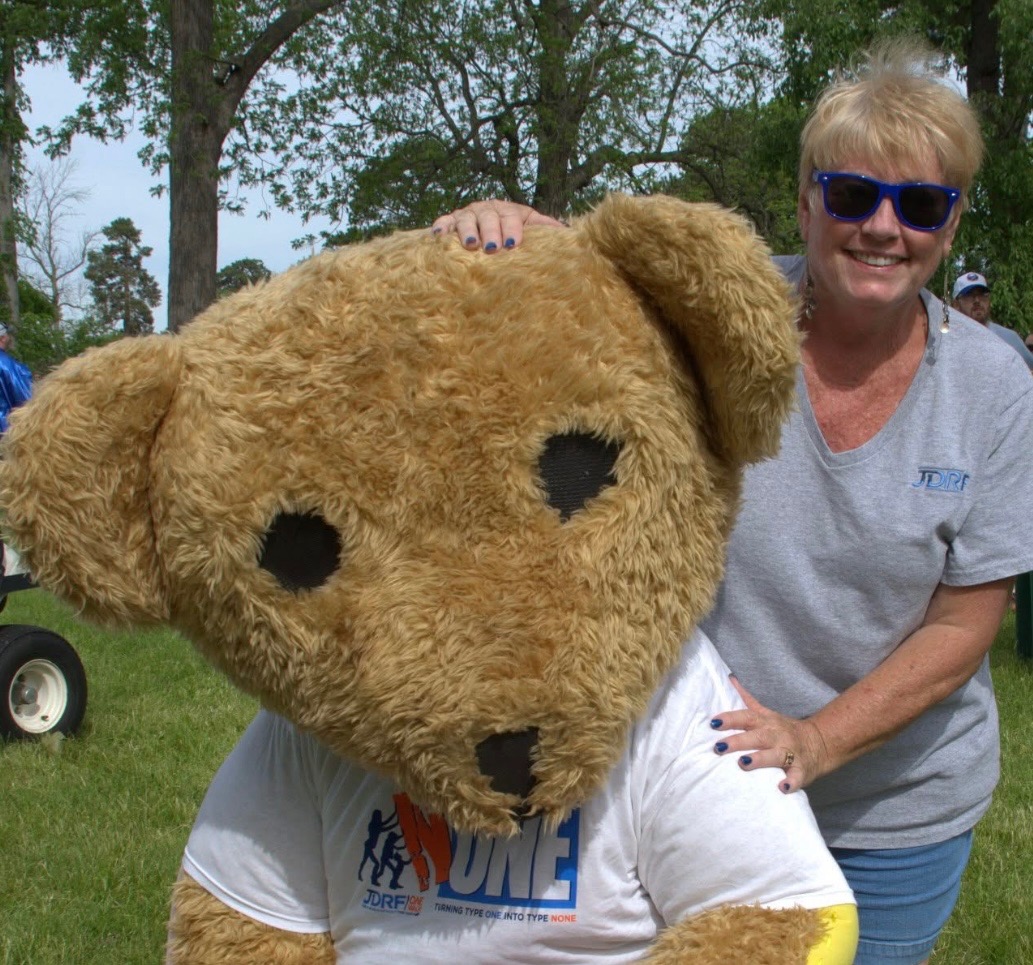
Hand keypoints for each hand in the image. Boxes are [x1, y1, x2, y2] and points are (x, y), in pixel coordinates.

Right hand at [430, 200, 566, 251]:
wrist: (491, 230)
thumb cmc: (515, 234)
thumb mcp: (531, 229)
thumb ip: (546, 230)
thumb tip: (570, 233)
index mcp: (509, 211)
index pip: (511, 216)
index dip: (512, 229)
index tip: (513, 244)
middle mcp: (488, 209)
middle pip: (489, 217)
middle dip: (491, 232)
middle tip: (492, 248)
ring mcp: (468, 215)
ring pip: (466, 219)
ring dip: (468, 231)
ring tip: (471, 245)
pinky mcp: (451, 222)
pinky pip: (444, 222)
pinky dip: (441, 227)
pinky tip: (438, 236)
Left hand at [710, 676, 831, 793]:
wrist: (820, 742)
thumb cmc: (784, 729)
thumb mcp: (766, 713)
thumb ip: (747, 700)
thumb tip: (730, 678)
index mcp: (767, 722)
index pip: (747, 717)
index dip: (731, 719)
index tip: (714, 722)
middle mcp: (777, 736)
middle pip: (757, 737)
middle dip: (738, 741)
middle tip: (718, 747)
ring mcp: (791, 753)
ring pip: (775, 756)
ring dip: (759, 759)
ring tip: (743, 764)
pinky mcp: (802, 770)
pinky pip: (797, 777)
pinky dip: (791, 783)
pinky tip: (783, 788)